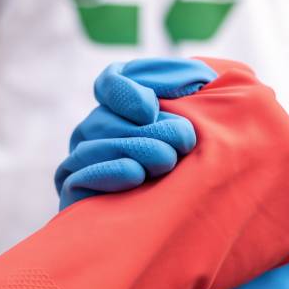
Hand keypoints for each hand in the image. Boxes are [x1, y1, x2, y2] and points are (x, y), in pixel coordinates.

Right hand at [55, 58, 215, 208]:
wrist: (211, 207)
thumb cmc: (209, 146)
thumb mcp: (202, 102)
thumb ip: (180, 80)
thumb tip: (149, 99)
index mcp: (123, 104)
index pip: (109, 84)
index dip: (124, 93)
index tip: (151, 109)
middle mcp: (98, 131)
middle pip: (103, 120)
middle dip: (144, 129)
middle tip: (181, 140)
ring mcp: (84, 162)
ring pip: (91, 148)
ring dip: (132, 149)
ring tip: (167, 159)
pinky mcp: (79, 195)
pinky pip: (77, 179)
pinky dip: (106, 173)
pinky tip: (135, 173)